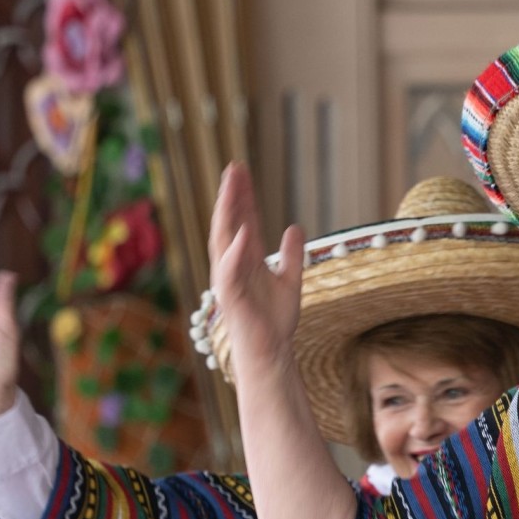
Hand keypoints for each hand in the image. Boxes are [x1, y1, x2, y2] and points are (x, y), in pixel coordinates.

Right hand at [207, 162, 304, 375]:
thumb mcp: (290, 279)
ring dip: (227, 214)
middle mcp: (232, 265)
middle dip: (230, 196)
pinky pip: (232, 271)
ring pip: (225, 240)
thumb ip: (290, 254)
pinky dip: (237, 251)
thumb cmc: (275, 320)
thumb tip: (294, 227)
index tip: (241, 170)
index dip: (242, 196)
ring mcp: (229, 279)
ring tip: (232, 188)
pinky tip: (244, 231)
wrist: (272, 351)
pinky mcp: (231, 297)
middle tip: (234, 168)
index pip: (242, 220)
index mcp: (245, 259)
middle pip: (229, 224)